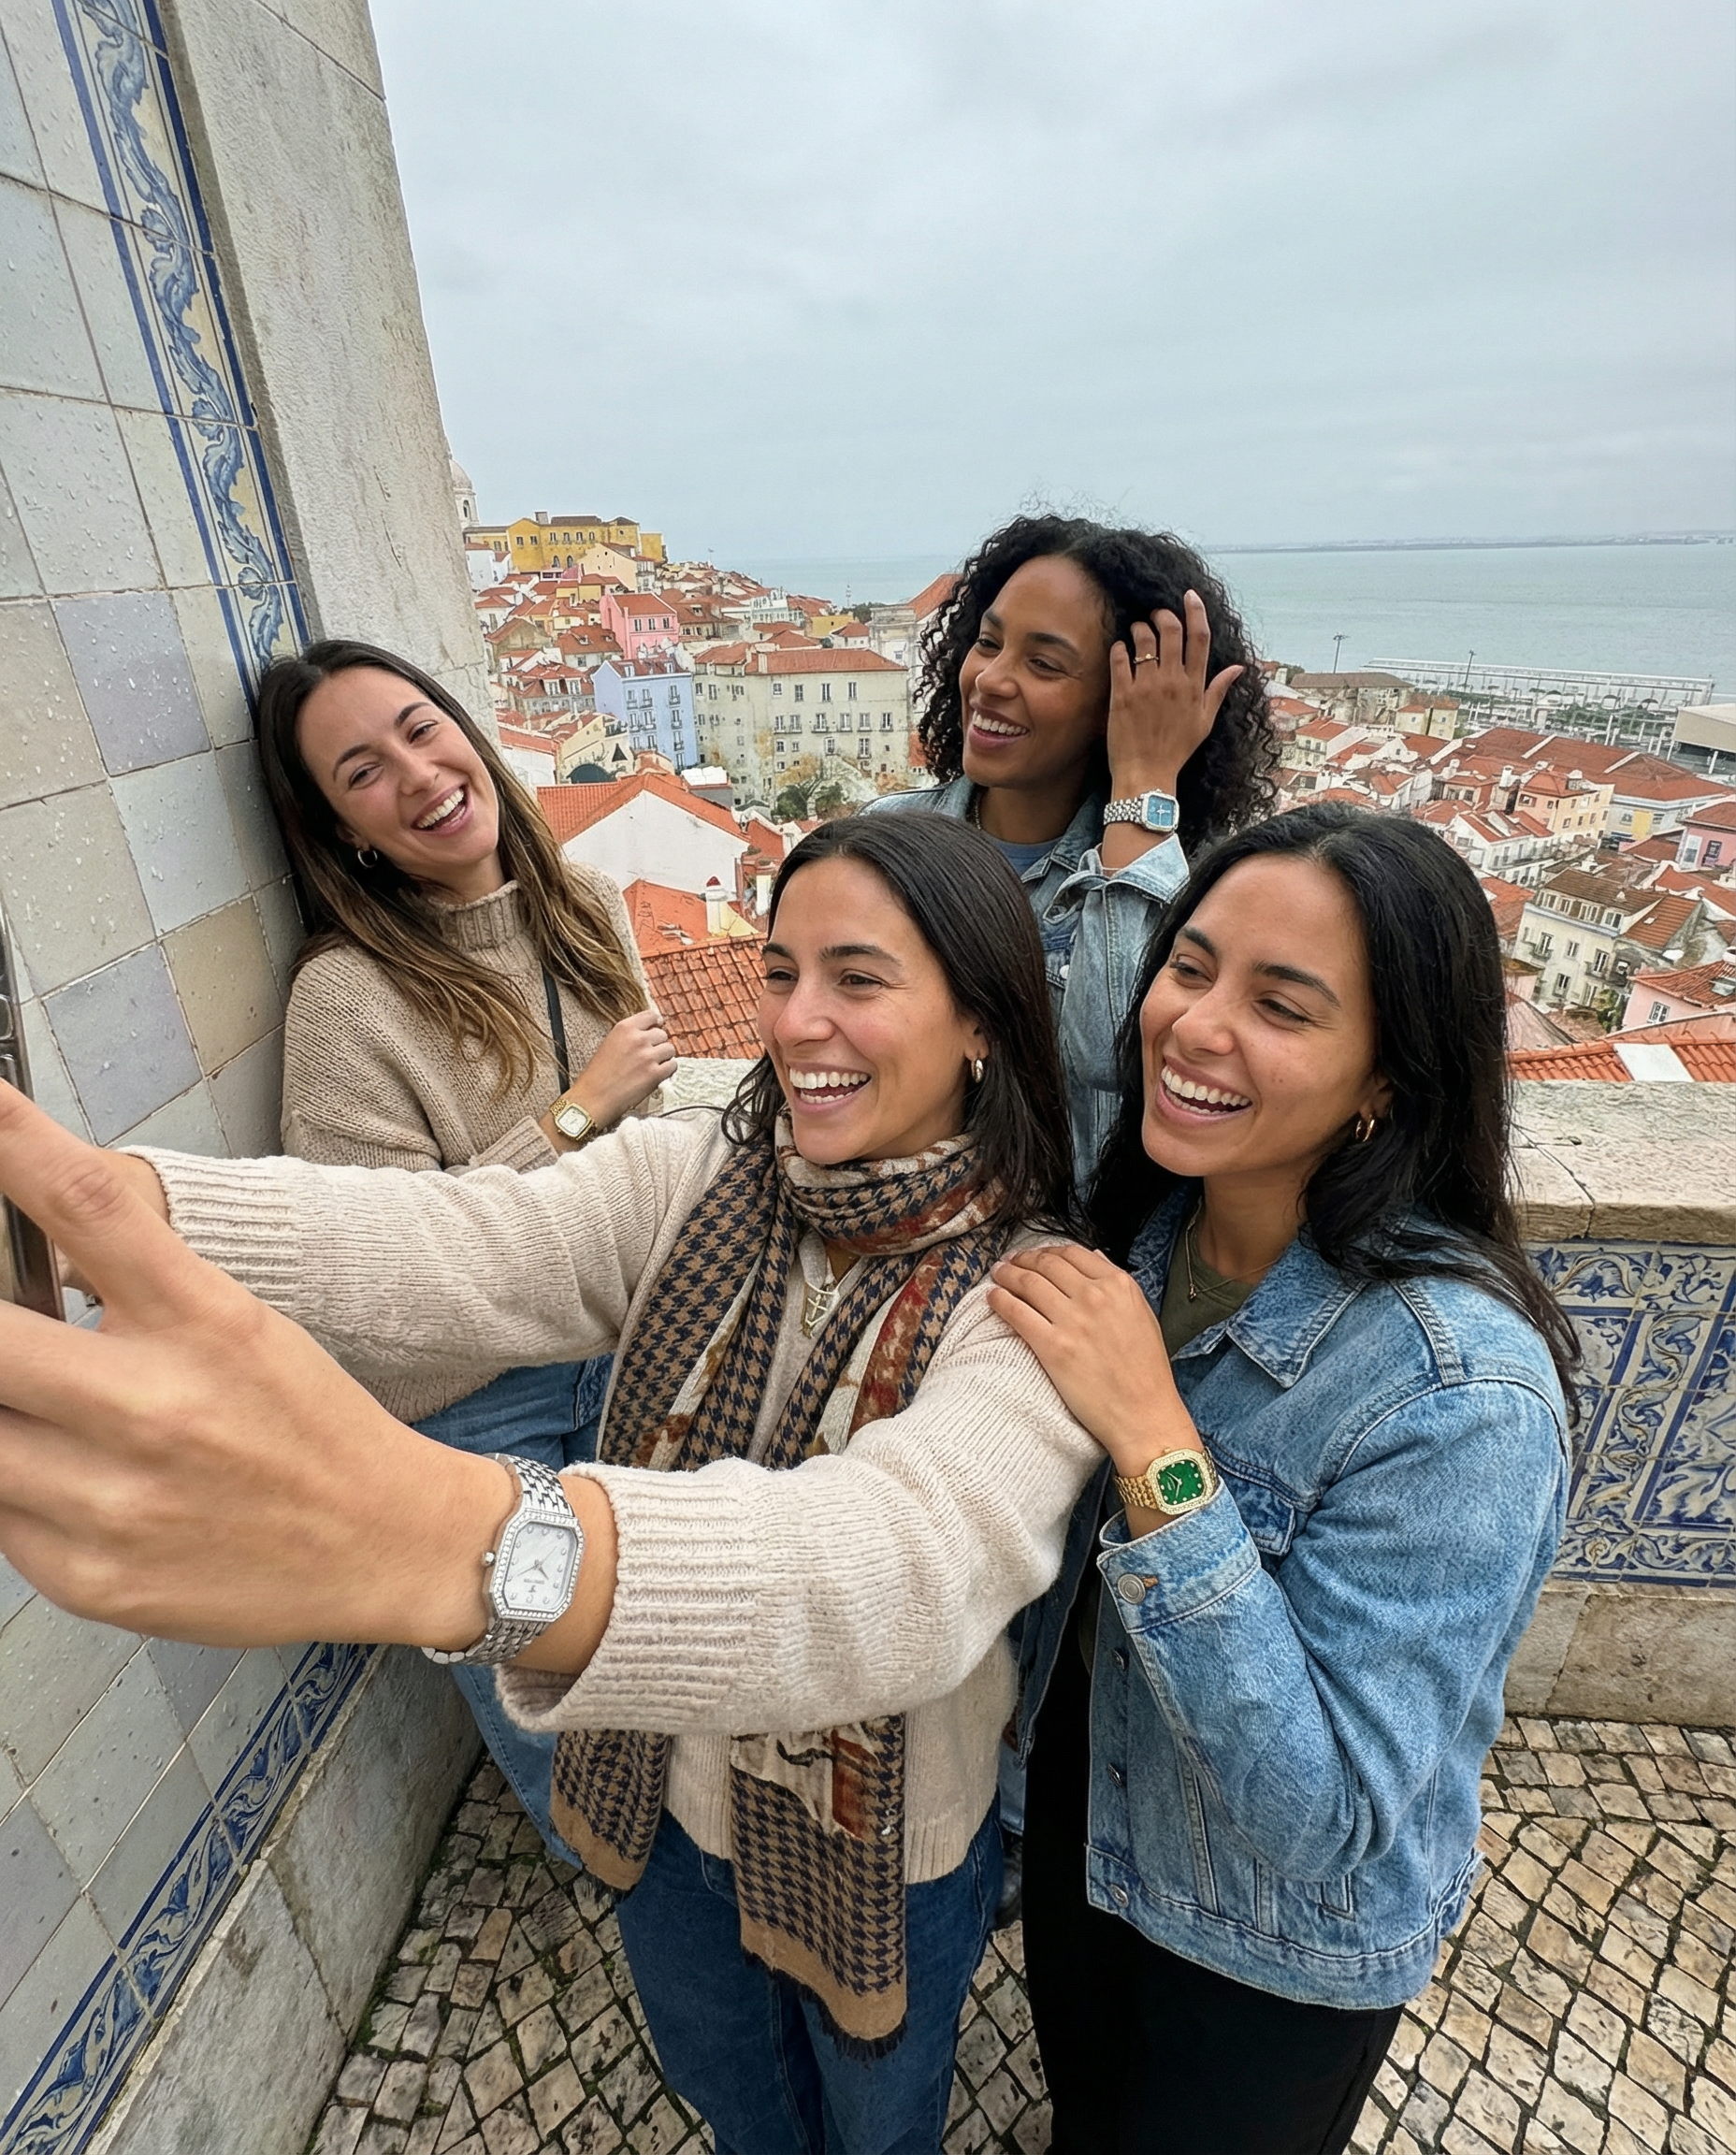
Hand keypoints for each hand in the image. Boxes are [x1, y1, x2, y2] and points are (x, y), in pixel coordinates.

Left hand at [0, 1079, 505, 1647]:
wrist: (387, 1546)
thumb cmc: (310, 1427)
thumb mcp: (242, 1325)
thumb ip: (130, 1288)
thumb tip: (14, 1261)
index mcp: (204, 1321)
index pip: (86, 1205)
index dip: (10, 1144)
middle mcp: (155, 1406)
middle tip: (14, 1330)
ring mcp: (114, 1499)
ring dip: (0, 1408)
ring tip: (48, 1404)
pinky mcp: (89, 1576)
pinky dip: (15, 1487)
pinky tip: (77, 1483)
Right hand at [561, 1008, 676, 1130]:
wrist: (593, 1098)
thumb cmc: (598, 1074)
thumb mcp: (610, 1043)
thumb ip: (629, 1036)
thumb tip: (650, 1032)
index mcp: (624, 1028)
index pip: (651, 1015)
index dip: (656, 1022)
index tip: (657, 1026)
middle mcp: (637, 1039)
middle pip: (662, 1035)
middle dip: (657, 1045)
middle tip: (647, 1057)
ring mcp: (647, 1056)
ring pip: (670, 1049)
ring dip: (664, 1058)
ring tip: (651, 1067)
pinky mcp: (655, 1074)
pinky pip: (672, 1066)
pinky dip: (667, 1071)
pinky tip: (656, 1076)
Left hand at [987, 1244, 1200, 1474]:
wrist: (1143, 1413)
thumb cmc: (1146, 1371)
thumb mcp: (1143, 1315)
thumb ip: (1118, 1284)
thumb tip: (1094, 1257)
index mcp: (1119, 1285)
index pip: (1072, 1254)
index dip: (1046, 1251)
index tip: (1034, 1255)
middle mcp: (1095, 1297)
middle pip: (1046, 1264)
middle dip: (1022, 1260)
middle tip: (1008, 1262)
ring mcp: (1073, 1321)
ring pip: (1028, 1283)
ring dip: (1006, 1275)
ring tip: (997, 1275)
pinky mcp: (1053, 1347)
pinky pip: (1017, 1313)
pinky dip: (1000, 1301)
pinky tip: (992, 1298)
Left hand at [1105, 588, 1243, 805]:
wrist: (1147, 774)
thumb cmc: (1176, 749)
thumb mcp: (1205, 721)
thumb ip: (1219, 690)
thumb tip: (1239, 667)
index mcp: (1194, 686)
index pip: (1200, 638)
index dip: (1196, 611)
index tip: (1189, 596)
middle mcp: (1172, 682)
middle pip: (1171, 630)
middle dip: (1163, 614)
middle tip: (1155, 614)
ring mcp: (1146, 687)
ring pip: (1144, 640)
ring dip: (1139, 627)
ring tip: (1136, 630)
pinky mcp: (1122, 695)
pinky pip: (1119, 658)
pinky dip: (1119, 647)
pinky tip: (1120, 648)